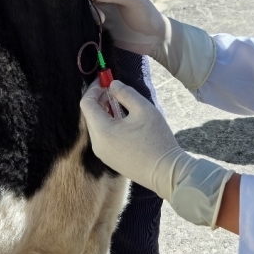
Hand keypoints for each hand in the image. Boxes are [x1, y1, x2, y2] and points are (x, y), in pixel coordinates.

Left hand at [80, 79, 232, 226]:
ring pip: (97, 126)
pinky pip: (103, 137)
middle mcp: (97, 144)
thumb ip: (125, 93)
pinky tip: (126, 122)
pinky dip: (109, 125)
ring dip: (105, 112)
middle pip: (90, 115)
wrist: (166, 173)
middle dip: (100, 99)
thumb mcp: (143, 109)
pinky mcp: (109, 160)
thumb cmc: (157, 139)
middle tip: (115, 90)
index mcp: (102, 131)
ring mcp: (102, 154)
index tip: (106, 80)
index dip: (94, 88)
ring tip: (123, 105)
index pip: (87, 104)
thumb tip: (112, 85)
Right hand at [86, 0, 215, 88]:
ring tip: (101, 22)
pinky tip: (96, 29)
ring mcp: (97, 13)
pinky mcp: (96, 28)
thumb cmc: (147, 15)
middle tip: (98, 13)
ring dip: (85, 16)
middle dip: (81, 3)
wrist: (155, 40)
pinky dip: (84, 26)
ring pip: (79, 10)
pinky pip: (83, 24)